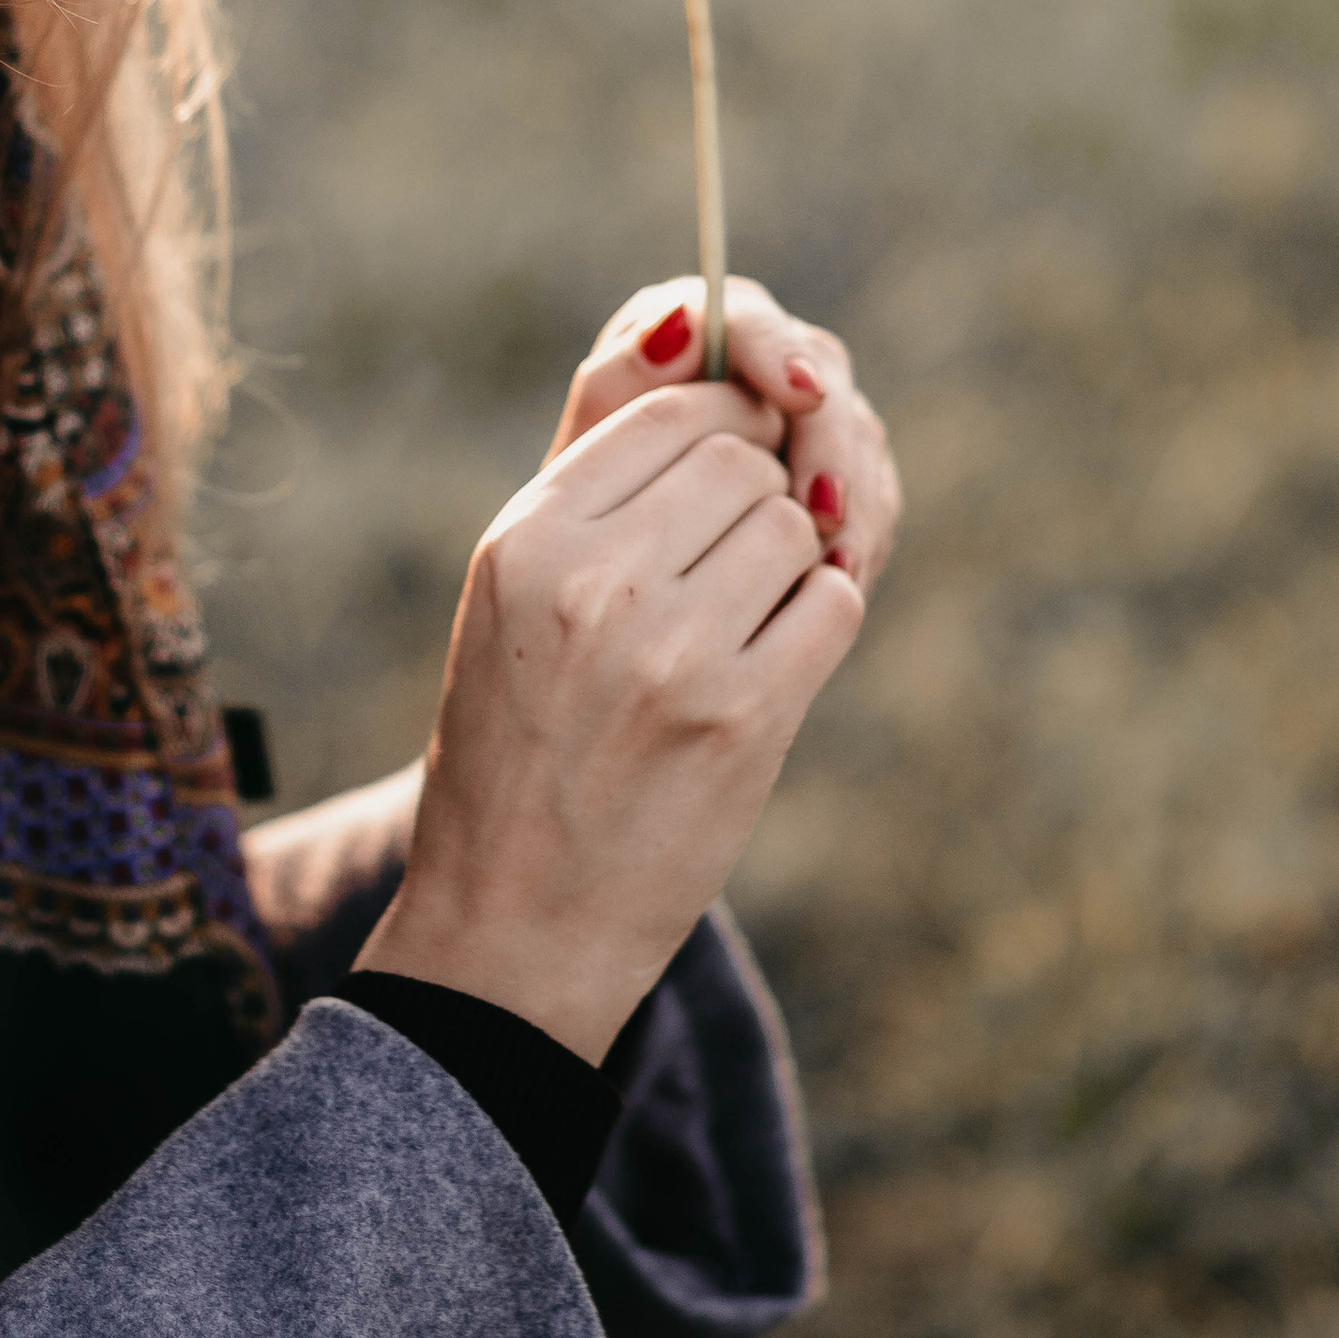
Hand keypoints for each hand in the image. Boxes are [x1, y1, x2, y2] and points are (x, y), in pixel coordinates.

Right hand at [352, 385, 863, 1065]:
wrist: (511, 924)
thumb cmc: (514, 756)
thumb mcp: (507, 609)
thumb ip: (594, 511)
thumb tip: (725, 415)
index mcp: (525, 543)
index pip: (667, 413)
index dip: (722, 422)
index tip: (735, 458)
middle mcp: (593, 582)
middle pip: (739, 461)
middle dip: (758, 495)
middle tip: (736, 556)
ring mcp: (672, 650)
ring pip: (791, 527)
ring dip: (791, 562)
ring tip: (743, 620)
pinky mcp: (742, 719)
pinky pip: (831, 606)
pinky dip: (818, 620)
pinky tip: (773, 659)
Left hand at [545, 276, 901, 591]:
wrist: (614, 563)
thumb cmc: (587, 493)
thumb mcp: (588, 444)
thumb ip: (620, 380)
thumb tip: (679, 323)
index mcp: (703, 327)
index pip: (751, 322)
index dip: (779, 353)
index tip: (799, 394)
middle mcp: (767, 357)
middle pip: (824, 377)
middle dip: (831, 447)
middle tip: (823, 509)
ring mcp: (812, 414)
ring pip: (858, 440)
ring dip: (855, 502)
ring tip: (835, 564)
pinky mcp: (841, 472)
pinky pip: (870, 495)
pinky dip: (860, 535)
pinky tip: (840, 579)